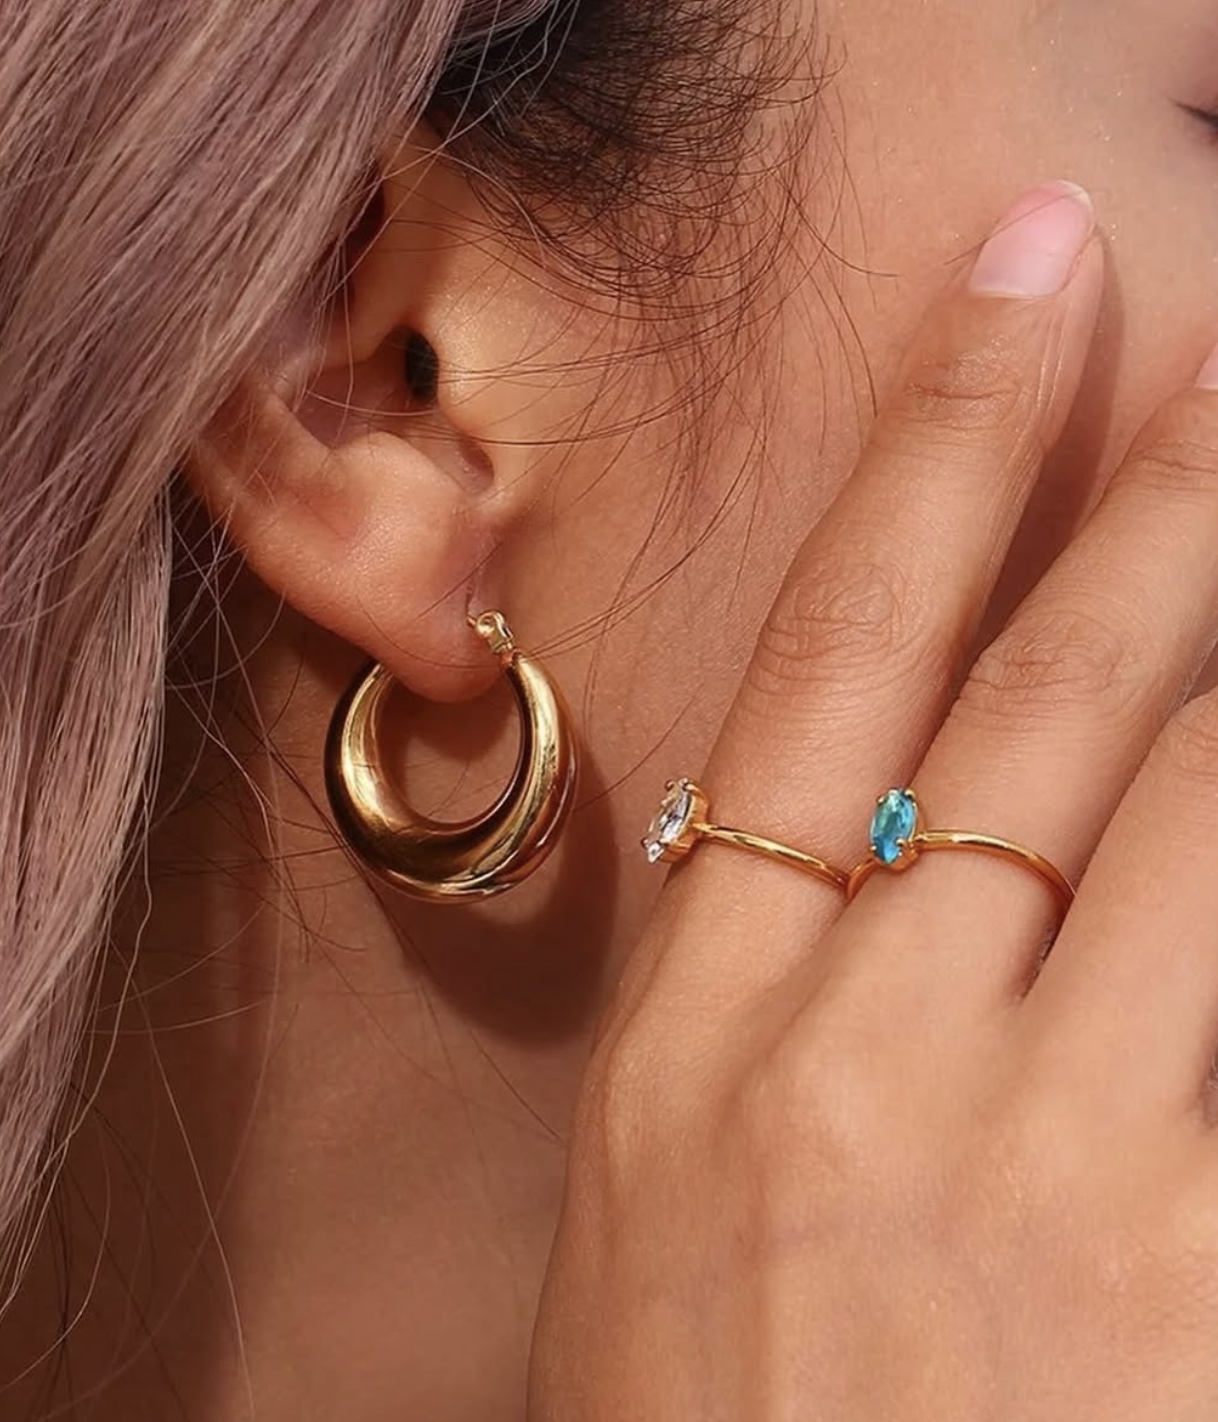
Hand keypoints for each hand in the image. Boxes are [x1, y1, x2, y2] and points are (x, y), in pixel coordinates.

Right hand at [528, 181, 1217, 1419]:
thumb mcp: (678, 1186)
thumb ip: (786, 991)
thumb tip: (929, 811)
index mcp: (708, 1022)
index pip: (835, 649)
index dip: (940, 443)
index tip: (1024, 282)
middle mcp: (865, 1060)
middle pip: (1055, 697)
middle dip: (1170, 490)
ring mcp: (1051, 1182)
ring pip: (1200, 819)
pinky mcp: (1199, 1299)